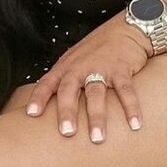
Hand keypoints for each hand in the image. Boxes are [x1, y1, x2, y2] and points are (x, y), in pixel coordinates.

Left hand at [25, 14, 152, 142]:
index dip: (39, 97)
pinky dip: (131, 108)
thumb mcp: (76, 60)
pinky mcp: (121, 69)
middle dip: (67, 112)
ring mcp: (101, 68)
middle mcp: (80, 67)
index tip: (31, 114)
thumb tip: (51, 105)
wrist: (126, 28)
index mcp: (66, 67)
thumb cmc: (98, 48)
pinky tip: (135, 124)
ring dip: (97, 117)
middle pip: (69, 90)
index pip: (48, 82)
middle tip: (66, 133)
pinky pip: (125, 91)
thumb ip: (65, 79)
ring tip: (98, 138)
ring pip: (96, 94)